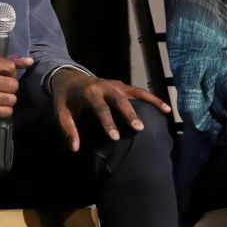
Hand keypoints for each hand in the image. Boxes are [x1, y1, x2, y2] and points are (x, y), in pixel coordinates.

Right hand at [0, 57, 29, 117]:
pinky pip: (6, 112)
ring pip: (12, 99)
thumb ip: (9, 61)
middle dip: (10, 87)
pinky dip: (4, 110)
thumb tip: (30, 61)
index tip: (2, 75)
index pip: (10, 67)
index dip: (10, 72)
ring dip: (8, 99)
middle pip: (13, 84)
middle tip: (0, 87)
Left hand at [51, 70, 170, 151]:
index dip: (108, 123)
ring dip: (149, 101)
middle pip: (119, 99)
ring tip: (165, 112)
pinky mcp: (123, 86)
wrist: (69, 77)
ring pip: (135, 92)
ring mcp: (116, 84)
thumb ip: (67, 129)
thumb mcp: (61, 112)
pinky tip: (166, 108)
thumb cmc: (66, 99)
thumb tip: (74, 148)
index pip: (100, 108)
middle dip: (129, 113)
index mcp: (89, 92)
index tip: (115, 137)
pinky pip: (140, 91)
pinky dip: (153, 98)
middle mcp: (104, 86)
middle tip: (139, 128)